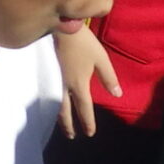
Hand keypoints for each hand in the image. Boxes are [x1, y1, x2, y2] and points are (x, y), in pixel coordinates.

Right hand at [54, 21, 122, 138]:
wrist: (60, 27)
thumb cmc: (83, 43)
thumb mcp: (101, 60)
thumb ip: (108, 78)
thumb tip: (117, 95)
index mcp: (79, 84)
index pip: (84, 108)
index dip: (87, 121)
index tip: (90, 134)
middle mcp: (64, 85)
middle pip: (64, 109)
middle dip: (68, 124)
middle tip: (71, 136)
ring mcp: (53, 79)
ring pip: (54, 102)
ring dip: (58, 116)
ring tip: (60, 123)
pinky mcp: (47, 72)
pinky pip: (48, 93)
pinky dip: (49, 103)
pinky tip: (49, 103)